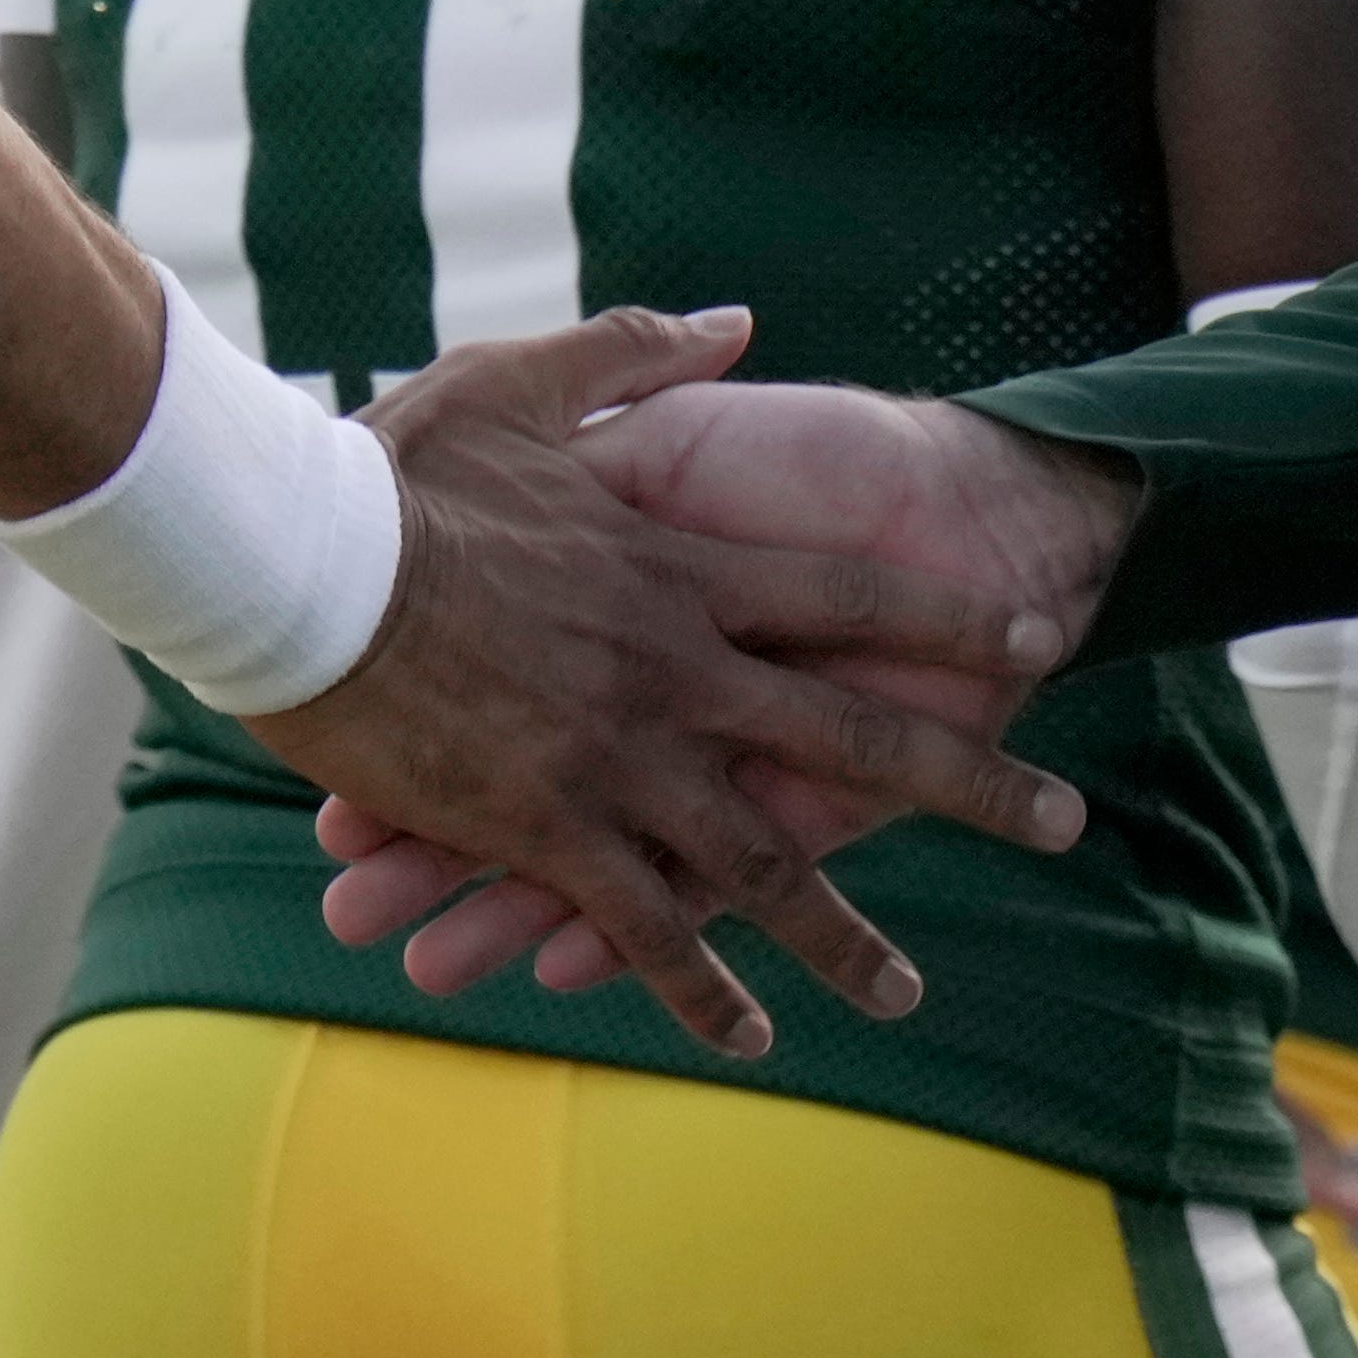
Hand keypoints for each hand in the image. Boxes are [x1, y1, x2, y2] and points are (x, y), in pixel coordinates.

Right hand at [240, 310, 1094, 1065]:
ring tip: (905, 994)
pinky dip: (702, 990)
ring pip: (764, 864)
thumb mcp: (521, 379)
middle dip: (969, 777)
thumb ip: (639, 355)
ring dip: (841, 934)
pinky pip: (647, 927)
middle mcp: (675, 665)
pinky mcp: (549, 826)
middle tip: (1062, 819)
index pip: (849, 589)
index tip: (1026, 628)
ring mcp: (619, 755)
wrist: (294, 557)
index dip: (943, 608)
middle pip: (855, 730)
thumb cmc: (391, 467)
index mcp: (677, 563)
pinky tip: (752, 1035)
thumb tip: (735, 321)